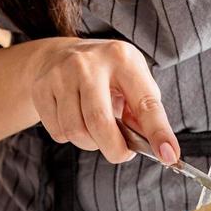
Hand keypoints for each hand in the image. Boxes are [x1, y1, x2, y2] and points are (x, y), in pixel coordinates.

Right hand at [31, 37, 179, 164]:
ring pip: (76, 132)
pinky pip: (58, 132)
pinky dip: (70, 137)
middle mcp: (89, 64)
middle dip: (114, 149)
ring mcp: (61, 75)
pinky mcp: (41, 88)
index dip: (159, 133)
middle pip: (100, 123)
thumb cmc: (106, 74)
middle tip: (120, 152)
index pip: (145, 104)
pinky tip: (75, 120)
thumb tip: (159, 149)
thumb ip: (144, 113)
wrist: (59, 55)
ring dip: (91, 143)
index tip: (169, 155)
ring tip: (96, 131)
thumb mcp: (132, 81)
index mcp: (123, 59)